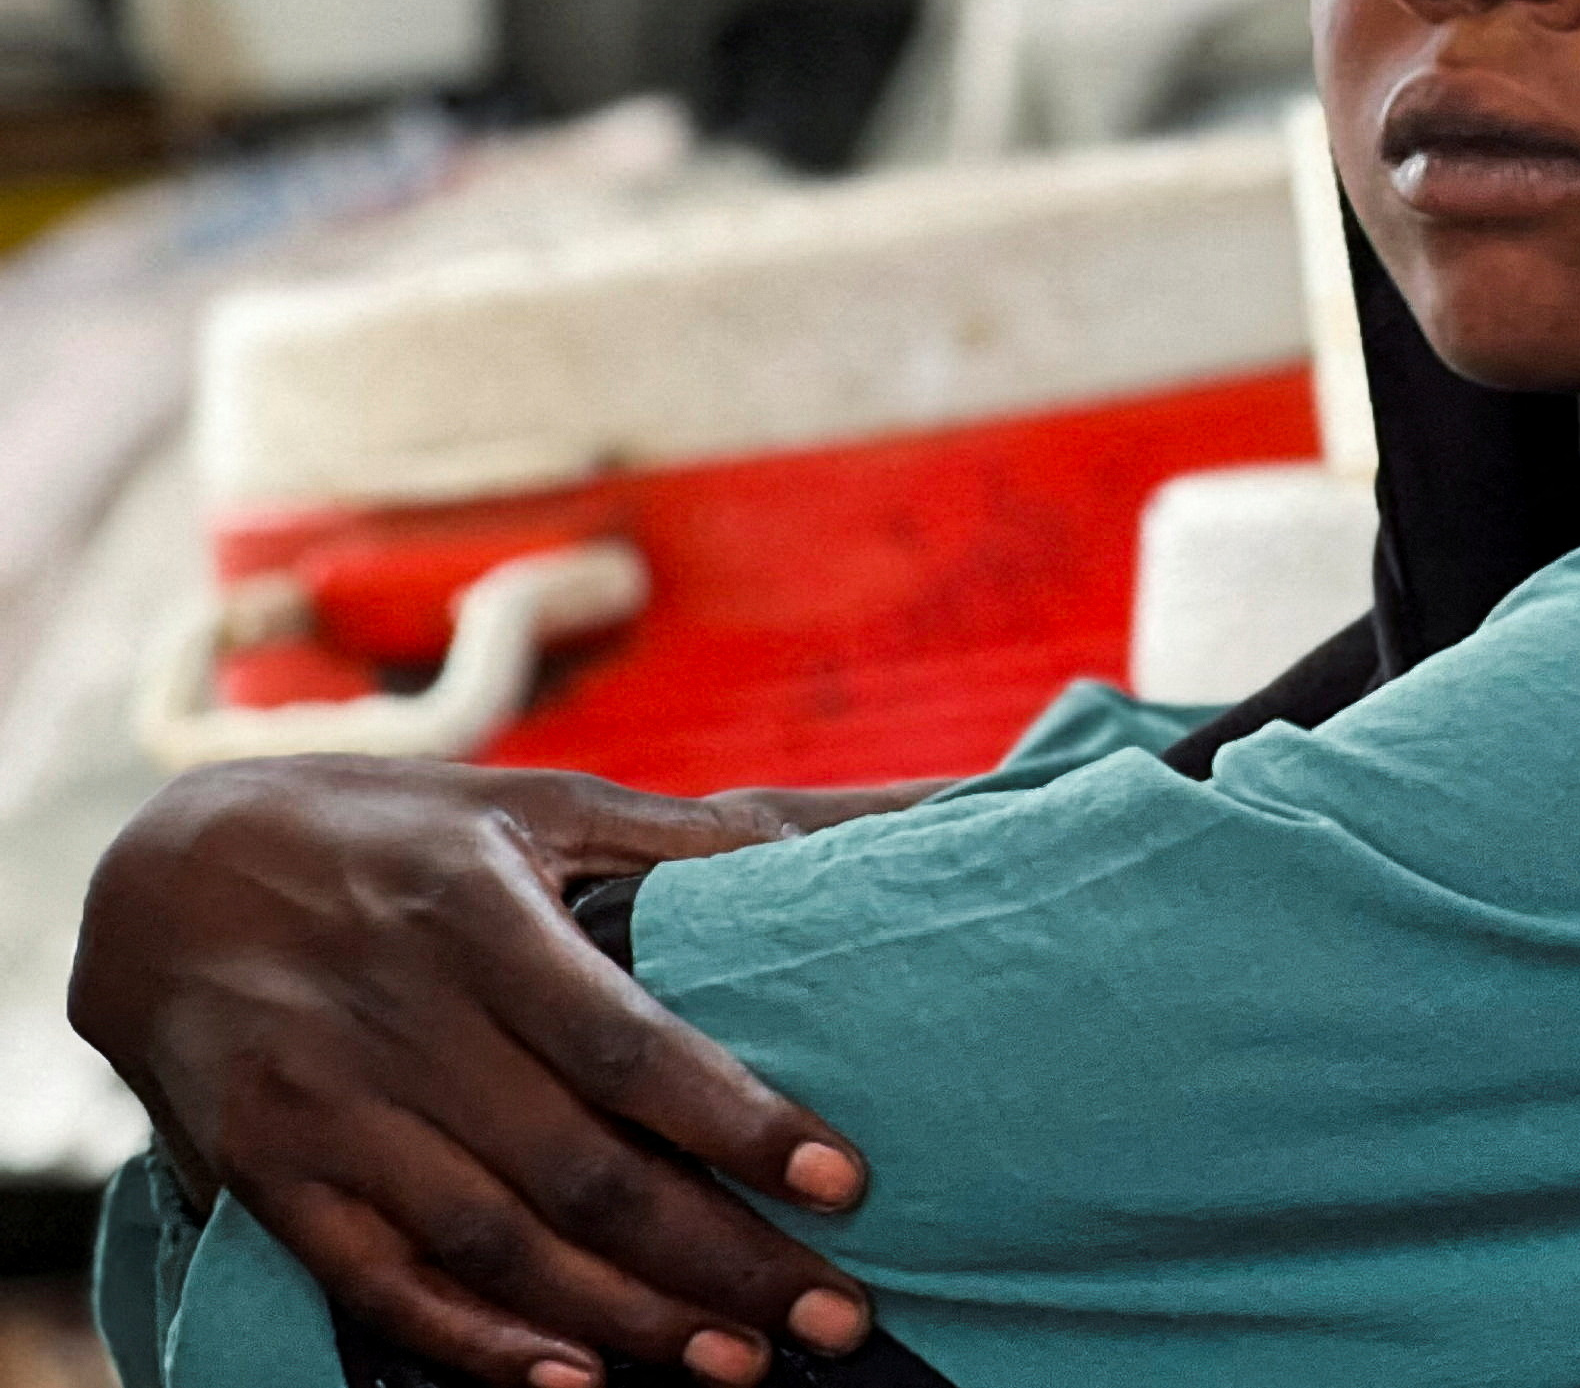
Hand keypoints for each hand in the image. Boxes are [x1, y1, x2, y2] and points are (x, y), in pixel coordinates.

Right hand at [71, 757, 918, 1387]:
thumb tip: (861, 834)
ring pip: (495, 1245)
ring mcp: (324, 1107)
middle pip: (579, 1170)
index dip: (737, 1122)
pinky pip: (381, 1284)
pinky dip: (479, 1346)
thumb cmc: (397, 832)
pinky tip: (577, 1385)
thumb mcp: (536, 803)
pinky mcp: (267, 1173)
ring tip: (743, 1365)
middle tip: (836, 1317)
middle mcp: (400, 1019)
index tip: (844, 1183)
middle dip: (718, 1258)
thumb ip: (686, 838)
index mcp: (479, 915)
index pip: (627, 1043)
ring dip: (627, 1321)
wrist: (164, 875)